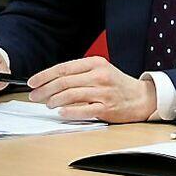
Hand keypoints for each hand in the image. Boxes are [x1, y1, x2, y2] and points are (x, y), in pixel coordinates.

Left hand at [27, 56, 157, 121]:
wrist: (143, 97)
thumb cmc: (118, 85)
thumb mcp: (101, 71)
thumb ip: (79, 74)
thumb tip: (50, 82)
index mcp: (97, 63)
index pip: (63, 68)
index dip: (44, 76)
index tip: (32, 82)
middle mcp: (100, 76)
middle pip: (63, 82)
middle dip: (44, 90)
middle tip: (35, 96)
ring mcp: (103, 92)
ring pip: (69, 95)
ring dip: (53, 101)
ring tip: (48, 104)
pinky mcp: (106, 108)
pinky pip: (81, 110)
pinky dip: (68, 111)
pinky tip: (61, 112)